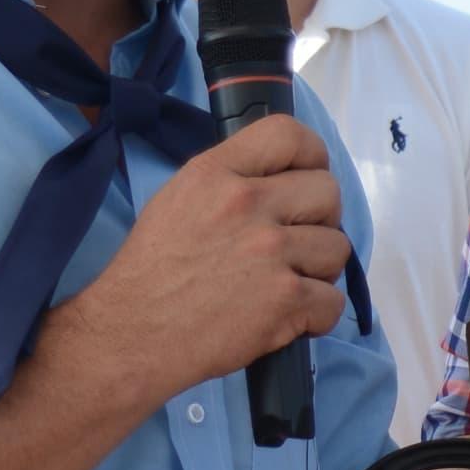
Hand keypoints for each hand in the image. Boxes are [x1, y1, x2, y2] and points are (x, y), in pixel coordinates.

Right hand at [58, 113, 347, 405]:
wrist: (132, 333)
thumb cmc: (151, 272)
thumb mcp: (178, 200)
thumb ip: (229, 180)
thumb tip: (281, 179)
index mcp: (217, 174)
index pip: (289, 135)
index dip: (312, 157)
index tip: (307, 180)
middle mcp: (248, 204)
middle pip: (328, 192)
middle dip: (320, 220)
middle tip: (296, 243)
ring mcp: (270, 252)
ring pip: (338, 248)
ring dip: (319, 270)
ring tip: (286, 283)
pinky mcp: (285, 299)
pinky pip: (333, 301)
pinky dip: (317, 315)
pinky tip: (289, 317)